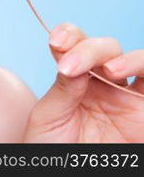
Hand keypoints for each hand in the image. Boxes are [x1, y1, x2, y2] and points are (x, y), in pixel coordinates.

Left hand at [23, 21, 143, 141]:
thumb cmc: (51, 149)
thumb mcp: (49, 118)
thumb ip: (63, 89)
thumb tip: (75, 61)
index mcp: (75, 78)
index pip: (76, 42)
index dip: (69, 34)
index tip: (56, 42)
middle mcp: (105, 84)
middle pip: (108, 47)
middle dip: (90, 48)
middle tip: (71, 67)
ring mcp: (129, 99)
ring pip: (142, 61)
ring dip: (130, 58)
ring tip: (109, 71)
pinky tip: (128, 76)